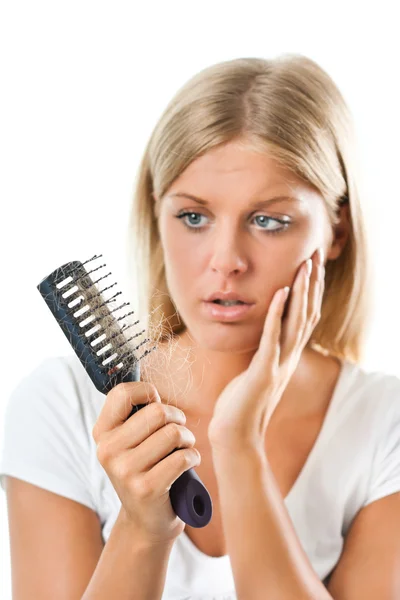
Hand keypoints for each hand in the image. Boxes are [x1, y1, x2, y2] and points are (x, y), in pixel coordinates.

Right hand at [93, 382, 200, 544]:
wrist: (146, 520)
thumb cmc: (145, 469)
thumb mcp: (129, 441)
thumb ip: (134, 414)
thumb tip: (151, 390)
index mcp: (102, 433)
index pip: (122, 393)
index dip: (147, 391)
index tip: (156, 405)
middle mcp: (107, 450)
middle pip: (157, 411)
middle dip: (177, 418)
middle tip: (179, 431)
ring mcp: (125, 471)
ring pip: (173, 433)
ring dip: (187, 439)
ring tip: (183, 449)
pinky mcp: (146, 488)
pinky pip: (183, 457)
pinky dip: (193, 458)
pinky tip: (187, 465)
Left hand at [208, 247, 325, 450]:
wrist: (237, 436)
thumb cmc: (242, 404)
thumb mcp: (258, 372)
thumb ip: (266, 352)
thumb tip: (265, 337)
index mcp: (288, 356)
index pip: (305, 316)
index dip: (311, 290)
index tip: (312, 264)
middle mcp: (289, 357)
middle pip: (308, 313)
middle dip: (312, 282)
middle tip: (317, 254)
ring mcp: (279, 365)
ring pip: (297, 322)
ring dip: (302, 292)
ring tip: (305, 266)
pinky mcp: (264, 372)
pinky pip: (272, 338)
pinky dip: (277, 314)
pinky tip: (280, 293)